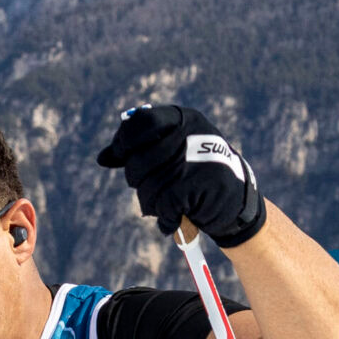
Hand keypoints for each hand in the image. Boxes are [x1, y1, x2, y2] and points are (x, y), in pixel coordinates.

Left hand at [97, 105, 265, 245]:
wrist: (236, 202)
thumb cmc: (197, 176)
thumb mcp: (172, 152)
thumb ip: (138, 150)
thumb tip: (102, 158)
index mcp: (182, 119)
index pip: (140, 123)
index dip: (123, 142)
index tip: (121, 155)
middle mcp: (189, 134)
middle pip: (137, 160)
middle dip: (137, 182)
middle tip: (150, 190)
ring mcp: (195, 159)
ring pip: (148, 186)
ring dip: (150, 204)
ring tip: (164, 206)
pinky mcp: (199, 184)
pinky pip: (164, 204)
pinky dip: (165, 218)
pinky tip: (173, 218)